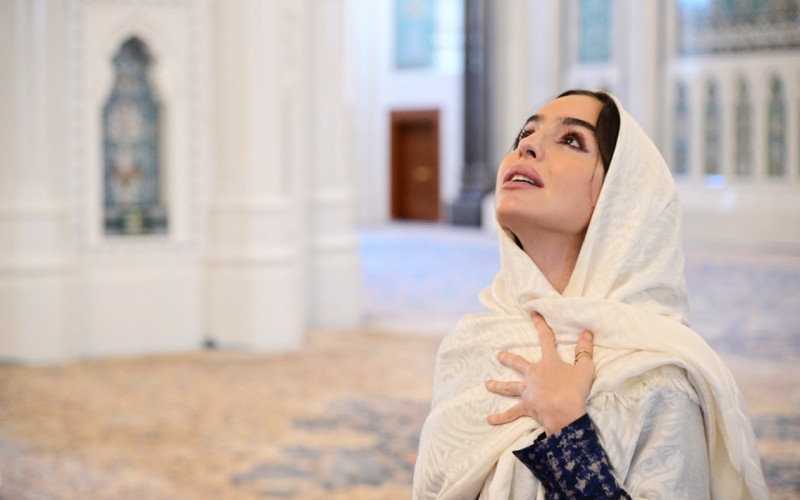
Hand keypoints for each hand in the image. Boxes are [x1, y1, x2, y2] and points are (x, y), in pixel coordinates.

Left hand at [485, 312, 595, 434]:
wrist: (564, 412)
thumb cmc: (575, 390)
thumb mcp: (585, 368)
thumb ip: (584, 350)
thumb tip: (586, 332)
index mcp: (548, 363)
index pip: (545, 339)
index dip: (540, 325)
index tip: (534, 313)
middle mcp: (533, 374)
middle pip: (519, 363)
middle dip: (508, 358)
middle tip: (499, 355)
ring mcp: (527, 390)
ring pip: (510, 387)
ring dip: (498, 385)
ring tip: (487, 384)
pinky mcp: (526, 406)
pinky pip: (511, 413)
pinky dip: (501, 417)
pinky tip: (489, 419)